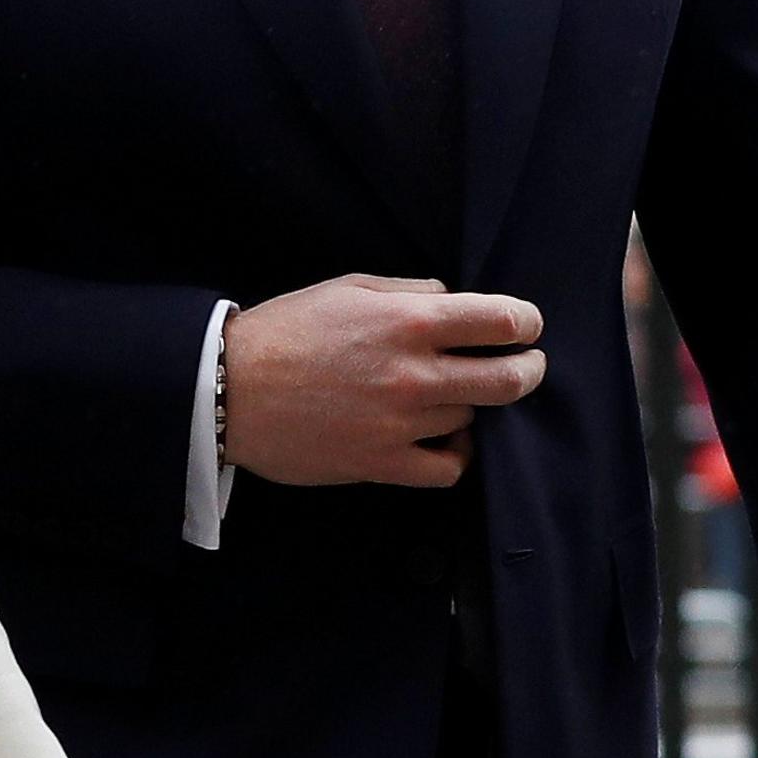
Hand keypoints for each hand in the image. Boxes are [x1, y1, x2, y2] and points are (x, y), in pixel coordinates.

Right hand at [222, 275, 544, 490]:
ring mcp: (401, 423)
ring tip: (454, 398)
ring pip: (473, 419)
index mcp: (408, 321)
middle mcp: (414, 373)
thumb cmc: (285, 332)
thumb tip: (452, 301)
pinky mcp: (382, 464)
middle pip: (508, 379)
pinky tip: (446, 441)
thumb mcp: (348, 288)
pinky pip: (448, 469)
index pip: (501, 321)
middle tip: (527, 366)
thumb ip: (409, 292)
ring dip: (472, 407)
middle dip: (529, 370)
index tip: (525, 327)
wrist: (228, 389)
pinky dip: (457, 456)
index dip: (525, 323)